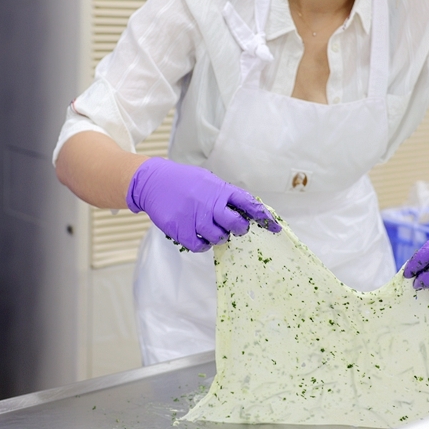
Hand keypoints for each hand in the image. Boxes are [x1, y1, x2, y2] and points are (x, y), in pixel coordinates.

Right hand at [126, 158, 280, 251]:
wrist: (153, 181)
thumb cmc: (183, 181)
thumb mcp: (207, 180)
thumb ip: (224, 194)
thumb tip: (244, 208)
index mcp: (220, 190)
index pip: (248, 203)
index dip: (264, 216)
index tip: (275, 227)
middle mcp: (211, 204)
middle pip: (237, 225)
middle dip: (239, 229)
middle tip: (234, 227)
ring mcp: (196, 218)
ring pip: (219, 238)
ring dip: (218, 236)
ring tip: (209, 227)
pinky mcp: (182, 230)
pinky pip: (200, 247)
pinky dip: (202, 245)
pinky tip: (197, 236)